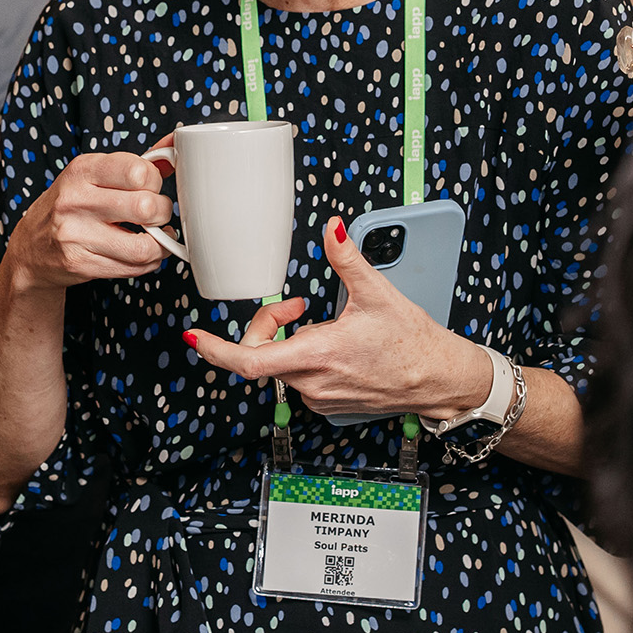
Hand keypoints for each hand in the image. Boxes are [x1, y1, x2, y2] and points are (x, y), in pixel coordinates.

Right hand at [1, 144, 173, 292]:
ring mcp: (76, 235)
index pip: (137, 170)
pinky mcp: (81, 264)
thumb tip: (176, 144)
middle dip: (162, 211)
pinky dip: (150, 260)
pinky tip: (145, 251)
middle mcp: (75, 200)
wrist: (32, 246)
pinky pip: (134, 267)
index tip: (150, 186)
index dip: (154, 180)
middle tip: (156, 213)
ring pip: (144, 245)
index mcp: (82, 171)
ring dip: (160, 242)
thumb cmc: (71, 205)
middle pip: (145, 207)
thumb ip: (136, 163)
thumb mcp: (94, 174)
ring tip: (156, 234)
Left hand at [187, 216, 491, 420]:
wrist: (438, 378)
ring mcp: (321, 397)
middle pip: (263, 356)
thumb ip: (347, 258)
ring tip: (317, 321)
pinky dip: (303, 356)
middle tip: (291, 305)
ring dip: (288, 341)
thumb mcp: (378, 293)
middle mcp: (314, 382)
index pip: (250, 361)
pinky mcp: (329, 403)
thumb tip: (333, 229)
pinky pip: (299, 378)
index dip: (217, 349)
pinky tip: (329, 344)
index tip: (194, 338)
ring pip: (281, 366)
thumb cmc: (413, 343)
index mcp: (319, 355)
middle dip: (268, 325)